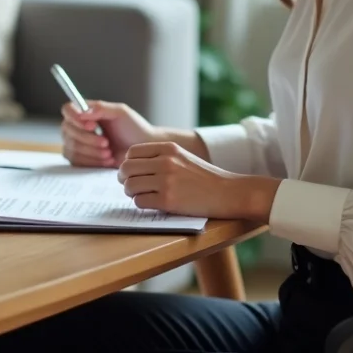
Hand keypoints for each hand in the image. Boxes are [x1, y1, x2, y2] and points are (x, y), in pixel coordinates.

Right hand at [60, 100, 160, 167]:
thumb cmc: (134, 128)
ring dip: (91, 151)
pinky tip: (107, 159)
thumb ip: (101, 108)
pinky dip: (92, 161)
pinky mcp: (80, 159)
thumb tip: (82, 112)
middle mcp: (78, 126)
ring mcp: (77, 143)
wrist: (142, 151)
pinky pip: (76, 161)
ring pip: (71, 147)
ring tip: (109, 152)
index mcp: (86, 111)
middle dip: (88, 139)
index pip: (68, 109)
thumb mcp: (121, 112)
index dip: (75, 118)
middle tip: (106, 142)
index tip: (92, 126)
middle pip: (67, 130)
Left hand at [117, 141, 280, 219]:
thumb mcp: (182, 157)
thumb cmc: (203, 177)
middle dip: (124, 180)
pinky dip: (142, 204)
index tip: (132, 173)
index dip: (127, 164)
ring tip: (141, 195)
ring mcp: (166, 181)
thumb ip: (159, 157)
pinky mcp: (168, 200)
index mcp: (167, 148)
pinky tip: (153, 204)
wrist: (228, 192)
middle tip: (130, 186)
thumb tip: (129, 166)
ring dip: (132, 193)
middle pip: (126, 169)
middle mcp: (165, 162)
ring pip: (130, 186)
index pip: (131, 153)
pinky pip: (140, 202)